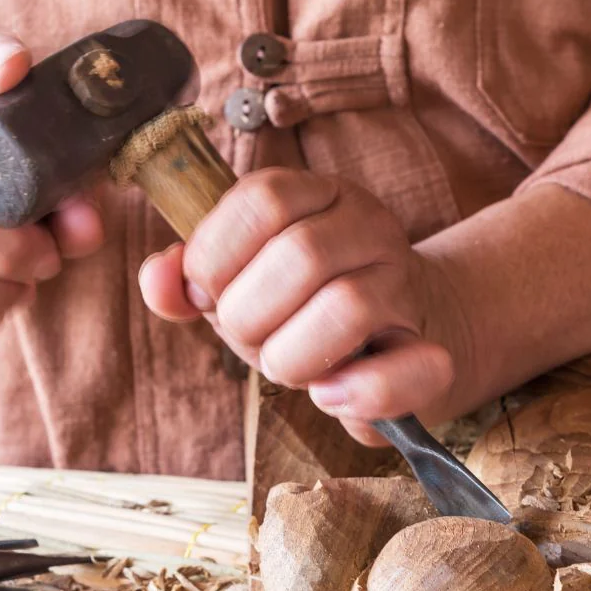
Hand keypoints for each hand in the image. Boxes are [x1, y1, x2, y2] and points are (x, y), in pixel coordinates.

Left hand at [139, 168, 461, 445]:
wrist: (404, 336)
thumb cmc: (307, 306)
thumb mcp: (242, 282)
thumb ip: (190, 279)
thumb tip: (157, 279)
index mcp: (319, 196)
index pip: (263, 199)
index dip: (216, 255)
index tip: (207, 294)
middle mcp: (370, 228)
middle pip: (299, 255)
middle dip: (249, 315)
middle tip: (250, 338)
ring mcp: (406, 289)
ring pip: (347, 306)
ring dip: (292, 356)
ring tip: (288, 366)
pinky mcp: (433, 355)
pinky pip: (400, 373)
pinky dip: (355, 392)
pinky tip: (329, 395)